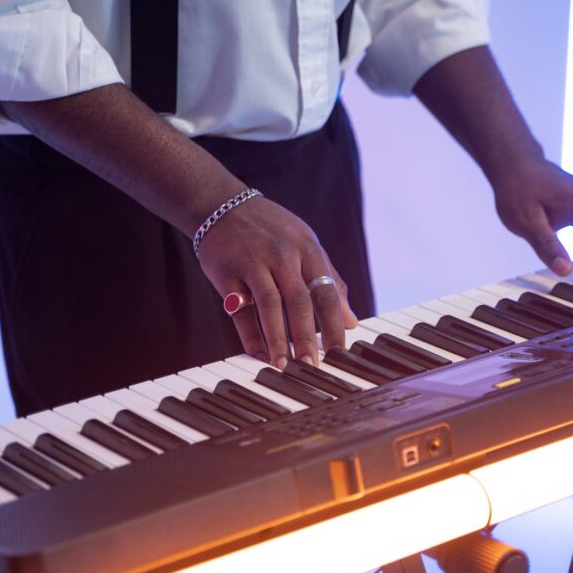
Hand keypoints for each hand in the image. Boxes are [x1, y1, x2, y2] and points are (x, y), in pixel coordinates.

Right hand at [196, 196, 358, 368]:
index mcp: (306, 247)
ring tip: (283, 367)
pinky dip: (248, 334)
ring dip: (277, 339)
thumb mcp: (304, 243)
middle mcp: (281, 254)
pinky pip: (240, 309)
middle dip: (307, 337)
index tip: (340, 353)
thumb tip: (351, 320)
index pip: (326, 291)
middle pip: (299, 301)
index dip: (334, 324)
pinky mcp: (226, 273)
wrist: (220, 204)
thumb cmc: (270, 230)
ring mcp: (252, 262)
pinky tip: (258, 354)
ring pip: (269, 305)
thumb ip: (329, 279)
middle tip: (312, 368)